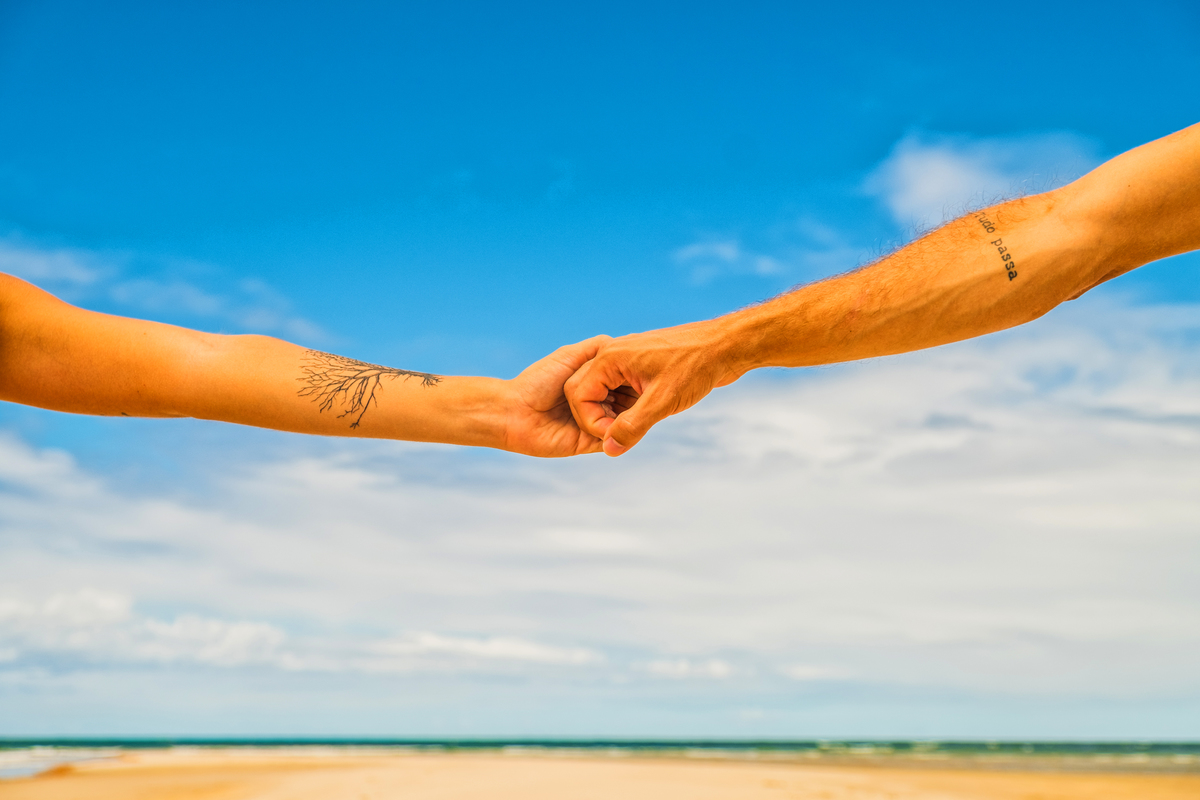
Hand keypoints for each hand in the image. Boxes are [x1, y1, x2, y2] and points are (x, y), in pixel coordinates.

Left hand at [502, 335, 637, 457]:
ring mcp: (595, 424)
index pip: (625, 381)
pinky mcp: (589, 443)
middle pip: (629, 402)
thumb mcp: (570, 356)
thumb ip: (596, 348)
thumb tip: (623, 343)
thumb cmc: (538, 381)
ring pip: (624, 421)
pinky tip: (626, 421)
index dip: (637, 376)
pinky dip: (620, 432)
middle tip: (649, 389)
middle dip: (639, 396)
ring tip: (640, 404)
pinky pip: (611, 440)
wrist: (514, 412)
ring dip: (632, 414)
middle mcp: (598, 404)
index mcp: (595, 384)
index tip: (648, 369)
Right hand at [564, 320, 743, 456]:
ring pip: (603, 392)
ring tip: (638, 425)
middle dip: (600, 418)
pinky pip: (619, 389)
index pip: (578, 395)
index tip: (616, 437)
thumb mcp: (663, 402)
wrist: (724, 346)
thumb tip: (609, 449)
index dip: (592, 422)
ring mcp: (625, 359)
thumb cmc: (695, 366)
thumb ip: (633, 427)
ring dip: (614, 413)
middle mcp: (613, 354)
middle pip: (585, 393)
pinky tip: (647, 413)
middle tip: (624, 434)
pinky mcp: (638, 365)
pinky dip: (626, 406)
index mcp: (610, 358)